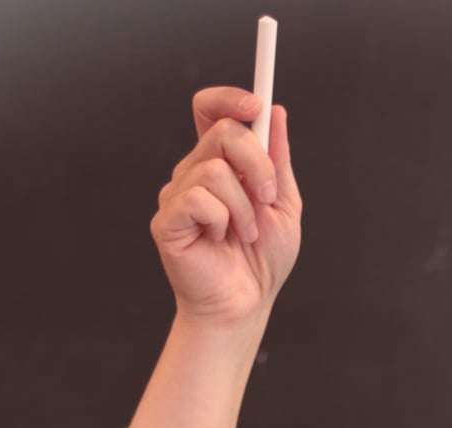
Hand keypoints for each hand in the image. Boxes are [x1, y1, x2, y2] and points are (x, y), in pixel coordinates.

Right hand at [151, 87, 301, 328]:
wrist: (246, 303)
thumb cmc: (262, 260)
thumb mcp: (284, 205)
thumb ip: (278, 161)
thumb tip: (275, 112)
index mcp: (220, 163)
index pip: (211, 111)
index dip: (229, 99)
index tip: (257, 105)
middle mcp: (193, 172)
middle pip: (223, 132)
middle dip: (258, 164)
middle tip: (268, 199)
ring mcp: (177, 195)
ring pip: (214, 170)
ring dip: (244, 207)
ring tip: (245, 233)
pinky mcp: (167, 220)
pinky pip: (198, 198)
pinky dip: (221, 220)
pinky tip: (219, 240)